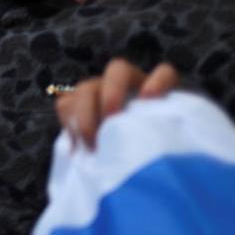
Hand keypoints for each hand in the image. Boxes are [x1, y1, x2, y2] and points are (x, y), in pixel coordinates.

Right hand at [56, 59, 178, 148]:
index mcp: (157, 92)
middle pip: (118, 70)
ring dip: (85, 115)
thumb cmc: (148, 153)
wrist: (121, 165)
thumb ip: (163, 140)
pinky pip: (65, 105)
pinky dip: (69, 124)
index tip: (148, 99)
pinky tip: (79, 146)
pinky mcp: (77, 105)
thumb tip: (169, 154)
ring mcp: (99, 92)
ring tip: (93, 144)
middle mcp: (127, 86)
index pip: (164, 74)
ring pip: (86, 88)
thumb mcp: (162, 145)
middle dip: (111, 93)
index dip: (156, 81)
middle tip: (110, 120)